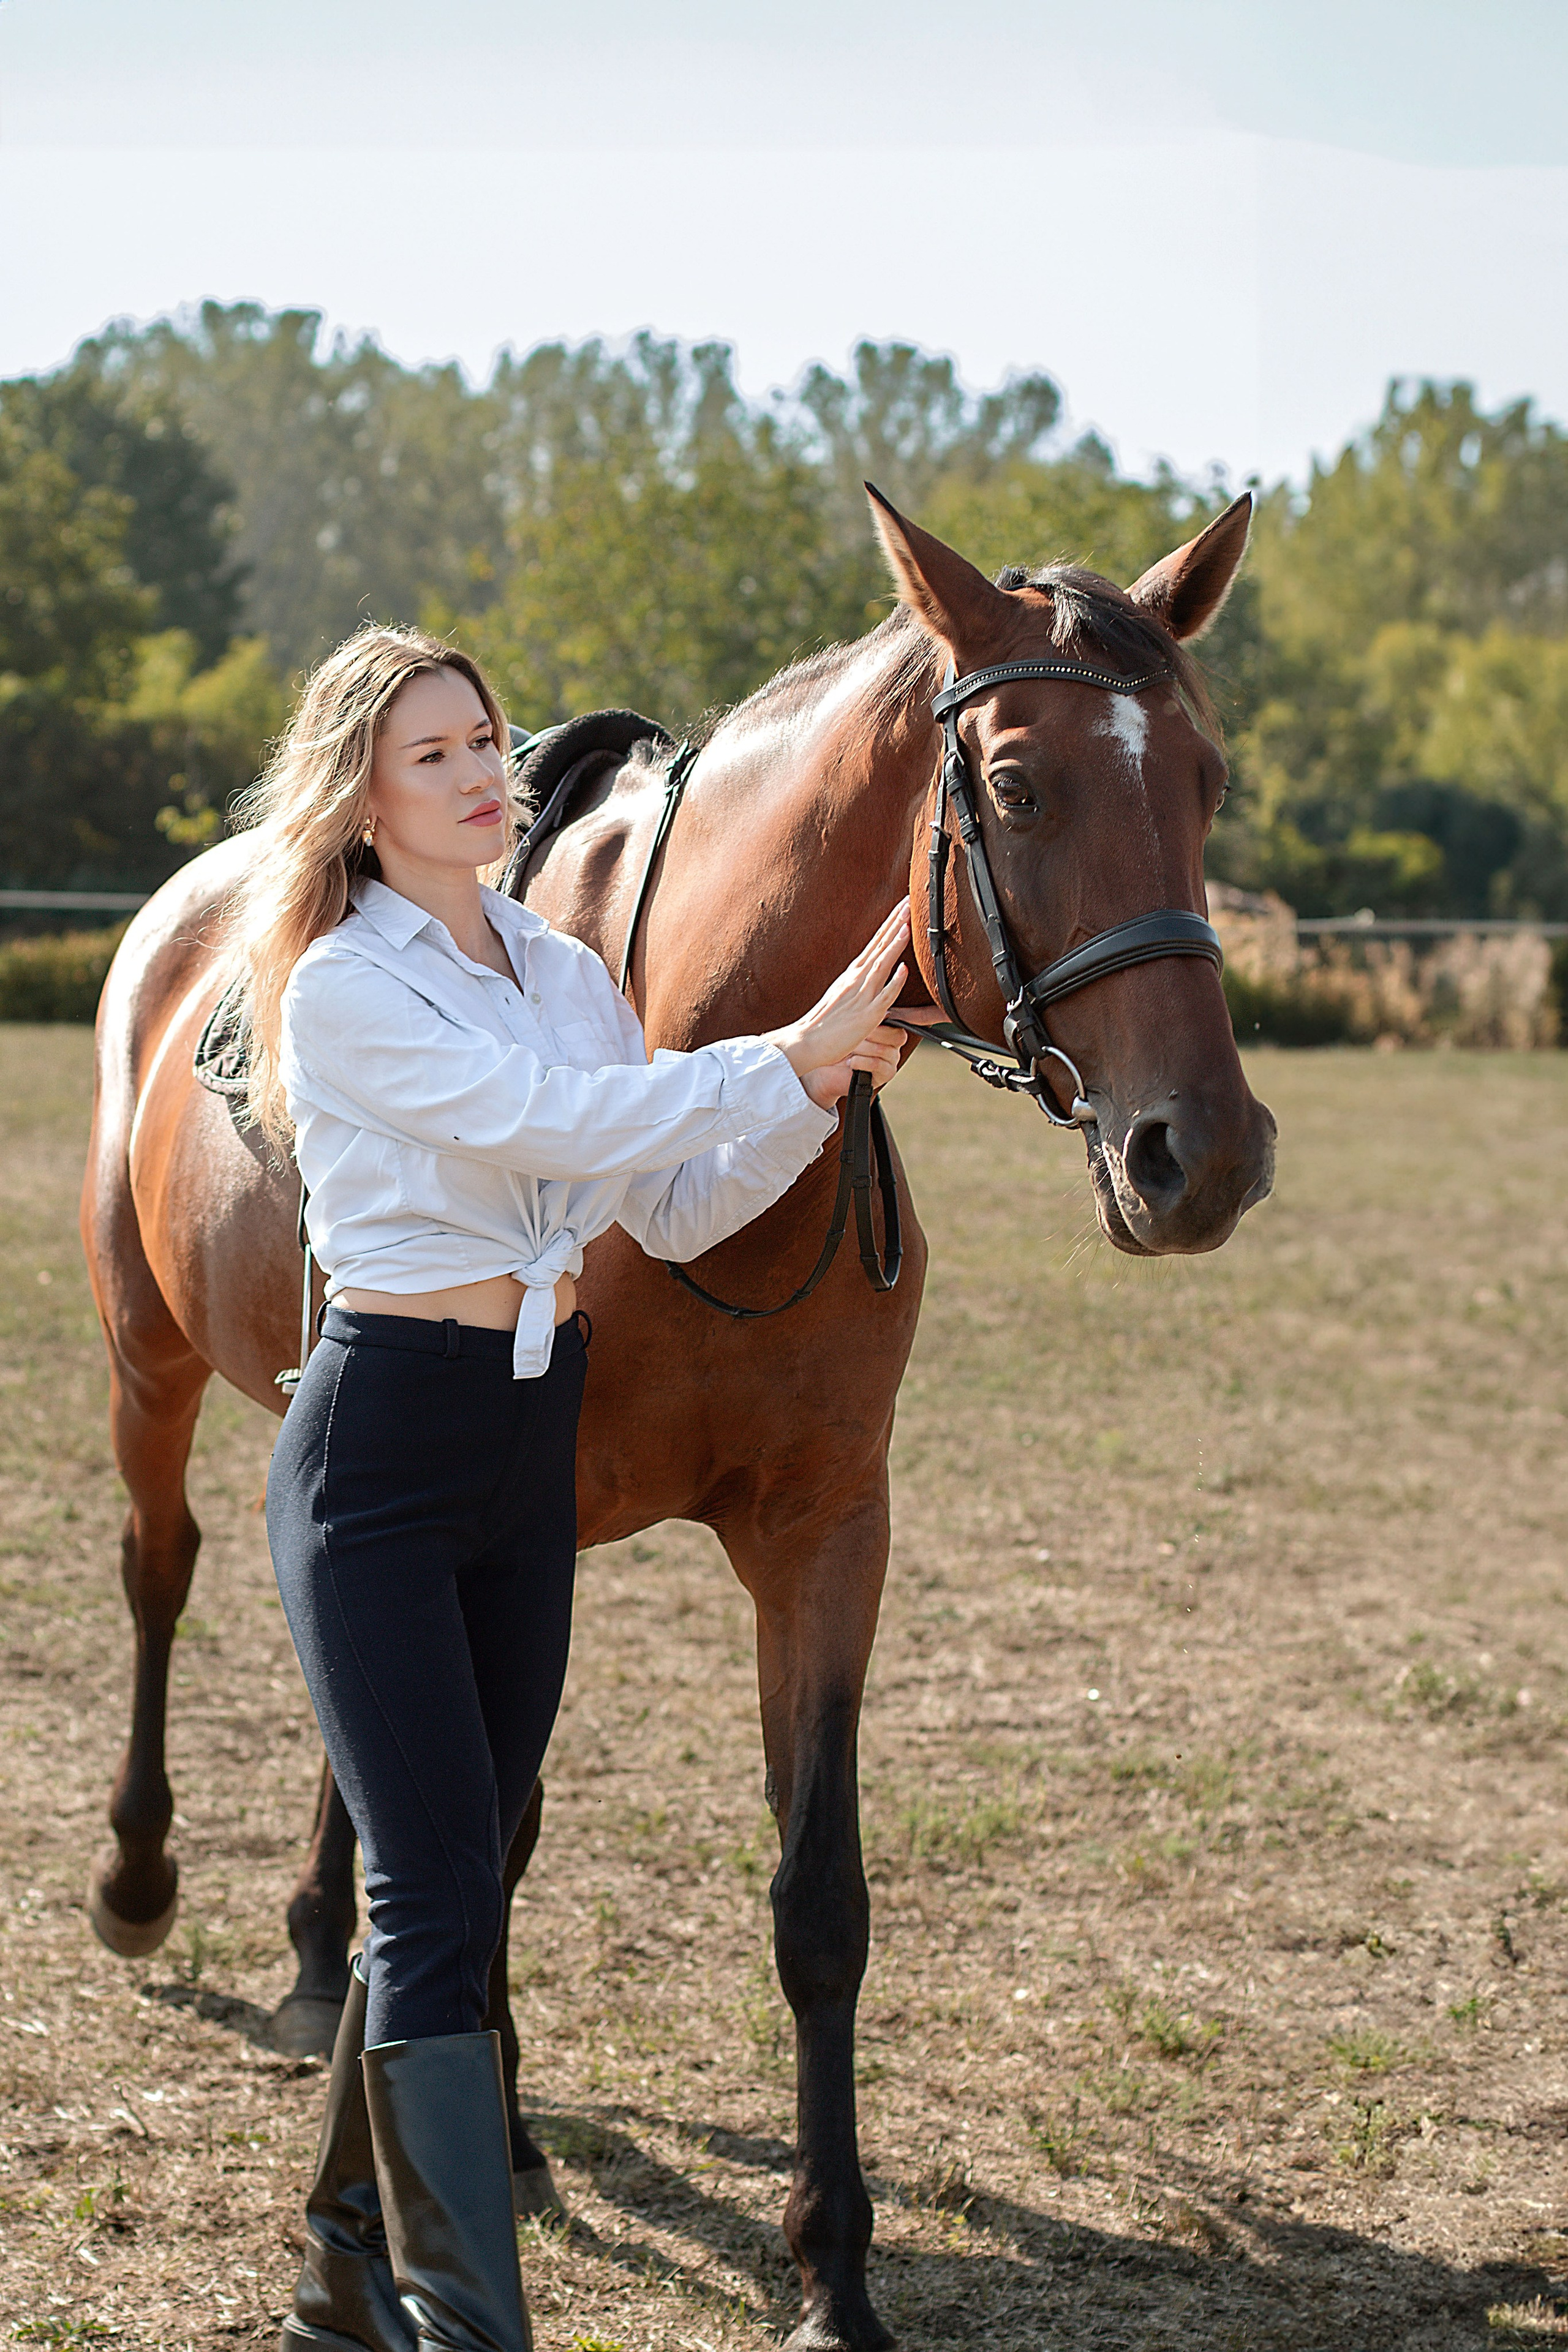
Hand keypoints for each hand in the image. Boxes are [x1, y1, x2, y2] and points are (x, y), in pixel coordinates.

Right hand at [765, 901, 912, 1109]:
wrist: (806, 1041)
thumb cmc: (825, 1023)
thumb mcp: (843, 995)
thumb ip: (858, 983)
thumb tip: (871, 973)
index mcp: (852, 974)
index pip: (874, 943)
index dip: (889, 924)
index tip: (901, 906)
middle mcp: (857, 980)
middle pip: (879, 946)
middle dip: (894, 923)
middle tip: (908, 902)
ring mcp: (862, 996)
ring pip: (881, 965)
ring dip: (894, 944)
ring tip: (907, 925)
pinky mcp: (867, 1015)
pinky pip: (883, 996)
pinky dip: (894, 982)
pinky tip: (903, 969)